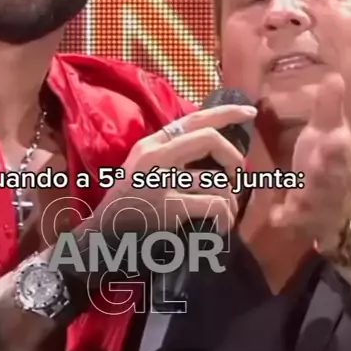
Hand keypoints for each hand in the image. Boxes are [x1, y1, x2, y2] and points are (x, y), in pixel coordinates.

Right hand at [47, 102, 256, 253]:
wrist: (100, 238)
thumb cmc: (126, 206)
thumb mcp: (142, 169)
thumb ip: (170, 155)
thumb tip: (215, 145)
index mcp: (151, 144)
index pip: (193, 118)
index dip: (226, 113)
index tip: (249, 112)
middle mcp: (155, 156)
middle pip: (209, 139)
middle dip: (233, 158)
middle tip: (237, 177)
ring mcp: (161, 182)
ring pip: (216, 180)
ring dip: (229, 200)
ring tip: (224, 213)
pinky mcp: (169, 208)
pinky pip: (214, 205)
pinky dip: (224, 217)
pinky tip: (220, 228)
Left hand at [270, 74, 350, 251]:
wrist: (343, 204)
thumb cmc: (328, 158)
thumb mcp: (329, 131)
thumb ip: (328, 106)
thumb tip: (334, 74)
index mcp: (336, 154)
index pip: (339, 150)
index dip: (335, 148)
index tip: (331, 140)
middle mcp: (330, 179)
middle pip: (327, 178)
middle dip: (322, 173)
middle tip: (313, 166)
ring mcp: (318, 201)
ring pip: (312, 201)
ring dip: (303, 199)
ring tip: (293, 196)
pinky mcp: (303, 219)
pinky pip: (292, 220)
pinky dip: (285, 218)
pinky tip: (275, 215)